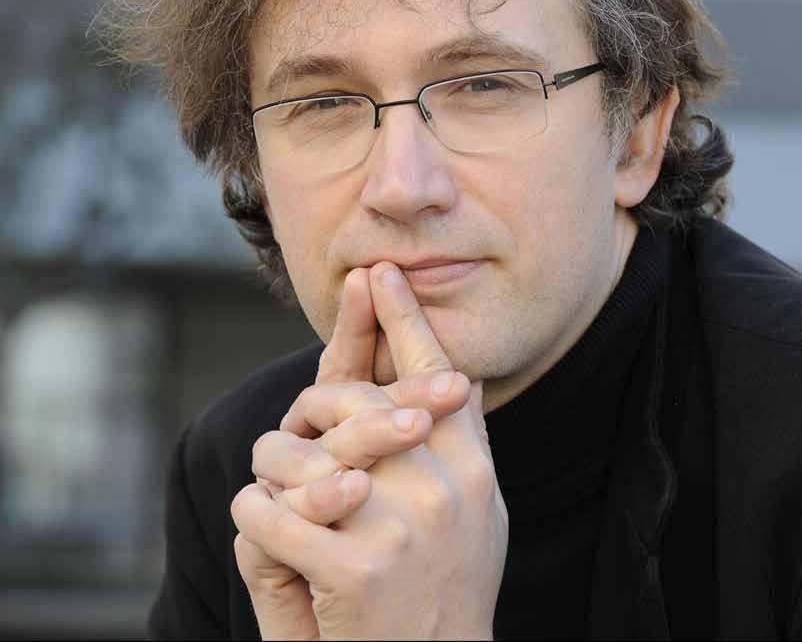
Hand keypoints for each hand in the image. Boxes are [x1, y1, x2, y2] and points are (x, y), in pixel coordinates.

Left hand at [233, 263, 507, 638]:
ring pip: (295, 453)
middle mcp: (446, 487)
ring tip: (279, 506)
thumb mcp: (475, 520)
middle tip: (293, 437)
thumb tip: (457, 379)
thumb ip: (461, 452)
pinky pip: (268, 512)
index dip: (406, 320)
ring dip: (272, 477)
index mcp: (474, 472)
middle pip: (353, 404)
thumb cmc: (443, 597)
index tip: (380, 274)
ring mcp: (403, 524)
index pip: (438, 376)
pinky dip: (256, 523)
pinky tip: (274, 544)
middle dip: (308, 415)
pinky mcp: (356, 565)